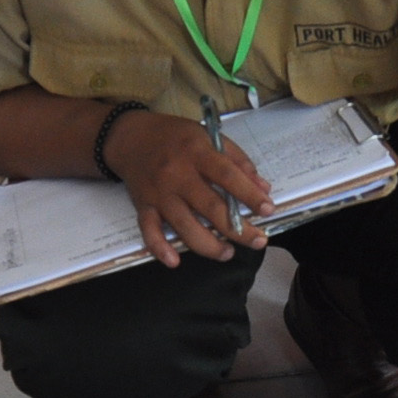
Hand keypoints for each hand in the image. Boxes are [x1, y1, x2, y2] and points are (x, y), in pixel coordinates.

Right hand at [103, 110, 272, 265]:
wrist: (131, 137)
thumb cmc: (175, 137)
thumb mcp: (208, 136)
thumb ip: (237, 160)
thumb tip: (262, 188)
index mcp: (197, 152)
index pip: (227, 175)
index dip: (249, 194)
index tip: (267, 209)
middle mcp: (177, 174)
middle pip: (210, 207)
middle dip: (237, 228)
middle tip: (257, 241)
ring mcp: (159, 193)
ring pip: (184, 225)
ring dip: (208, 244)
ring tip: (227, 253)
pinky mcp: (143, 206)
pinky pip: (149, 231)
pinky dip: (160, 248)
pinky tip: (174, 261)